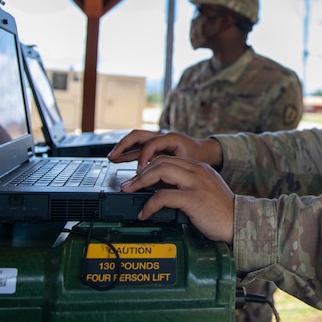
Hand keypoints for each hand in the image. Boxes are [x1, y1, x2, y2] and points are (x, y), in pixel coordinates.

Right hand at [108, 130, 222, 171]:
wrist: (209, 152)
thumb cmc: (201, 157)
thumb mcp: (189, 165)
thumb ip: (174, 172)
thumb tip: (159, 186)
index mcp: (171, 138)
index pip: (151, 144)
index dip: (144, 158)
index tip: (140, 172)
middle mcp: (163, 136)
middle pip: (138, 136)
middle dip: (124, 146)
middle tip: (113, 156)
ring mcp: (159, 141)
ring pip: (137, 141)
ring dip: (124, 149)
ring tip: (112, 158)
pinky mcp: (158, 147)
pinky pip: (140, 148)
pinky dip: (130, 153)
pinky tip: (121, 159)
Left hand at [120, 155, 233, 242]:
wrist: (240, 222)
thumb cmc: (221, 212)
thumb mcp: (203, 191)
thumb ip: (185, 186)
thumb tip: (160, 190)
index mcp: (199, 167)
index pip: (168, 158)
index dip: (148, 167)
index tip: (137, 178)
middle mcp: (197, 171)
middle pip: (161, 161)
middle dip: (140, 172)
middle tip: (128, 185)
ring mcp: (196, 183)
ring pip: (160, 171)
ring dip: (140, 181)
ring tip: (130, 192)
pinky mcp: (194, 198)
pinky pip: (164, 196)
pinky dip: (150, 204)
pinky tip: (145, 213)